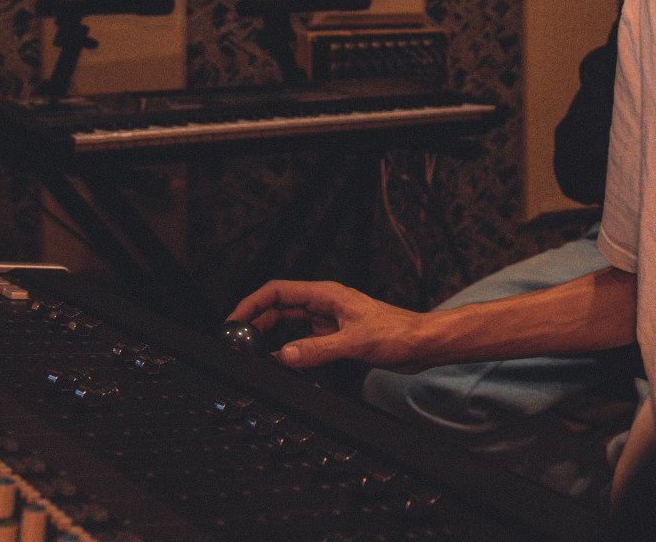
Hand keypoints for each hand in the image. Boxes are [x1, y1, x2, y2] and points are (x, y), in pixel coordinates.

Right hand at [227, 280, 428, 370]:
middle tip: (237, 342)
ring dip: (271, 338)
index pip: (278, 291)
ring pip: (290, 326)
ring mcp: (329, 322)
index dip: (252, 303)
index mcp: (326, 295)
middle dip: (256, 322)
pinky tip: (283, 364)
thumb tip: (283, 356)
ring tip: (253, 354)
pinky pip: (304, 342)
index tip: (234, 320)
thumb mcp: (354, 342)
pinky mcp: (336, 339)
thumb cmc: (397, 333)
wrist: (421, 344)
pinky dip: (290, 351)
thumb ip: (318, 350)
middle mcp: (324, 306)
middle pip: (279, 309)